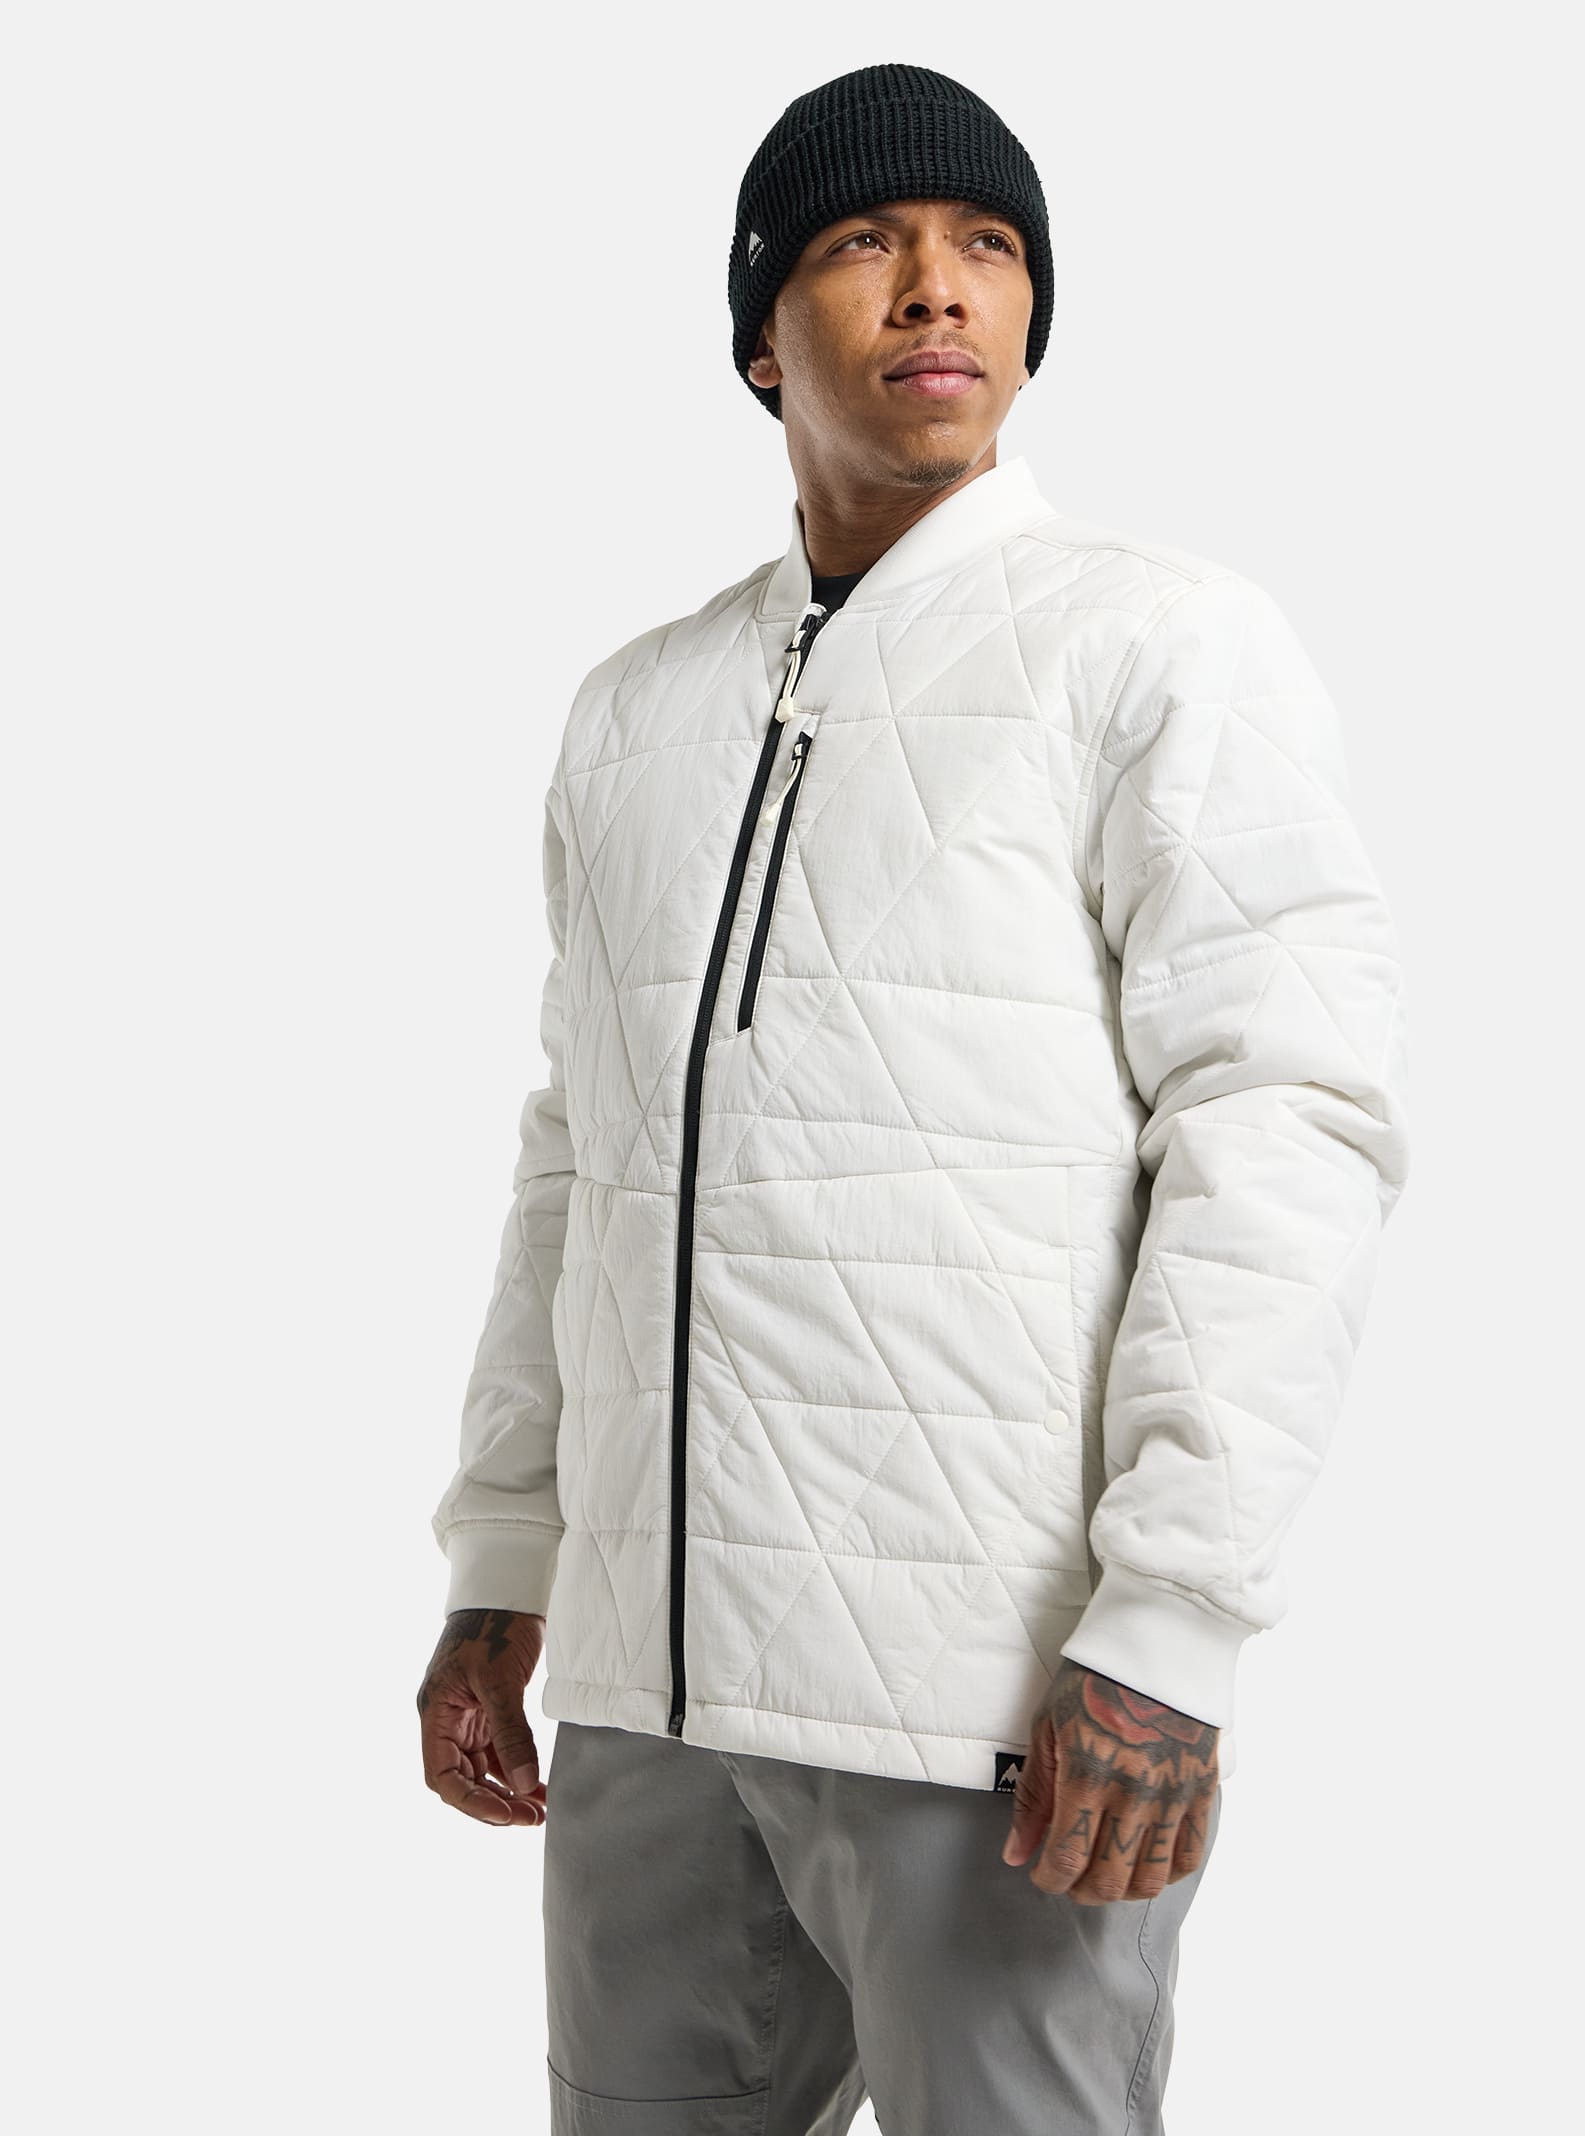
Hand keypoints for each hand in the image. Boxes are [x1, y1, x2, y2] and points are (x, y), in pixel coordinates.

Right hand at [417, 1607, 547, 1826]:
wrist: (509, 1588)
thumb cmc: (495, 1625)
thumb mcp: (500, 1681)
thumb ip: (511, 1735)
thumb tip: (523, 1787)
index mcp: (435, 1714)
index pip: (442, 1776)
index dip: (470, 1802)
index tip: (505, 1815)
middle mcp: (447, 1720)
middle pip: (462, 1779)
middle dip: (493, 1803)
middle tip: (530, 1819)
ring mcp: (468, 1716)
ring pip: (482, 1769)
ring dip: (508, 1791)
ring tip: (539, 1811)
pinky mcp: (489, 1709)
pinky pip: (499, 1751)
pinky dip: (517, 1770)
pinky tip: (539, 1787)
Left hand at [1001, 1658, 1218, 1903]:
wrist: (1155, 1644)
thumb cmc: (1092, 1682)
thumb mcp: (1047, 1729)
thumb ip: (1033, 1797)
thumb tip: (1016, 1854)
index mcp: (1088, 1775)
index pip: (1066, 1860)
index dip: (1049, 1881)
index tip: (1042, 1875)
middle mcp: (1133, 1794)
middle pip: (1109, 1880)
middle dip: (1082, 1891)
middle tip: (1070, 1879)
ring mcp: (1173, 1795)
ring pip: (1151, 1879)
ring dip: (1123, 1889)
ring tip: (1106, 1874)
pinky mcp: (1202, 1791)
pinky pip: (1190, 1856)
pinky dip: (1167, 1873)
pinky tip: (1145, 1863)